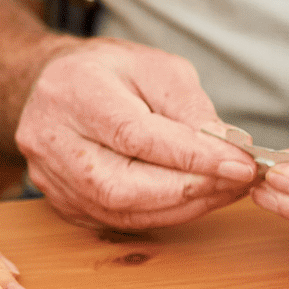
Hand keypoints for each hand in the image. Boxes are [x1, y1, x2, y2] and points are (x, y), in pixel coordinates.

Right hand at [15, 38, 256, 231]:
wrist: (58, 84)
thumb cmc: (110, 72)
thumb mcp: (157, 68)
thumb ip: (190, 108)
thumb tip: (225, 150)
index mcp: (73, 90)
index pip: (134, 135)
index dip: (191, 156)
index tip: (240, 164)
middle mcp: (50, 135)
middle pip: (121, 184)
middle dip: (189, 189)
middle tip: (237, 182)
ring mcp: (49, 172)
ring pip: (119, 210)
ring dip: (181, 207)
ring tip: (222, 191)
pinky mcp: (59, 199)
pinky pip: (114, 220)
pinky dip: (160, 214)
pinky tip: (190, 199)